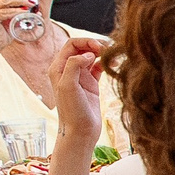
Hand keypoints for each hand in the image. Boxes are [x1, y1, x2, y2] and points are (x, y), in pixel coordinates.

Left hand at [48, 39, 104, 157]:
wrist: (81, 132)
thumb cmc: (72, 111)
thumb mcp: (68, 86)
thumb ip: (74, 66)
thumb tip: (88, 54)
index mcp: (59, 68)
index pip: (72, 44)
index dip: (86, 42)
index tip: (100, 47)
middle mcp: (68, 70)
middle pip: (83, 48)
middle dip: (96, 45)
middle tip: (110, 50)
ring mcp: (80, 77)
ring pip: (92, 56)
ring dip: (103, 53)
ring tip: (114, 56)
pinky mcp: (91, 84)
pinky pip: (99, 68)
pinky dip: (107, 63)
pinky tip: (115, 65)